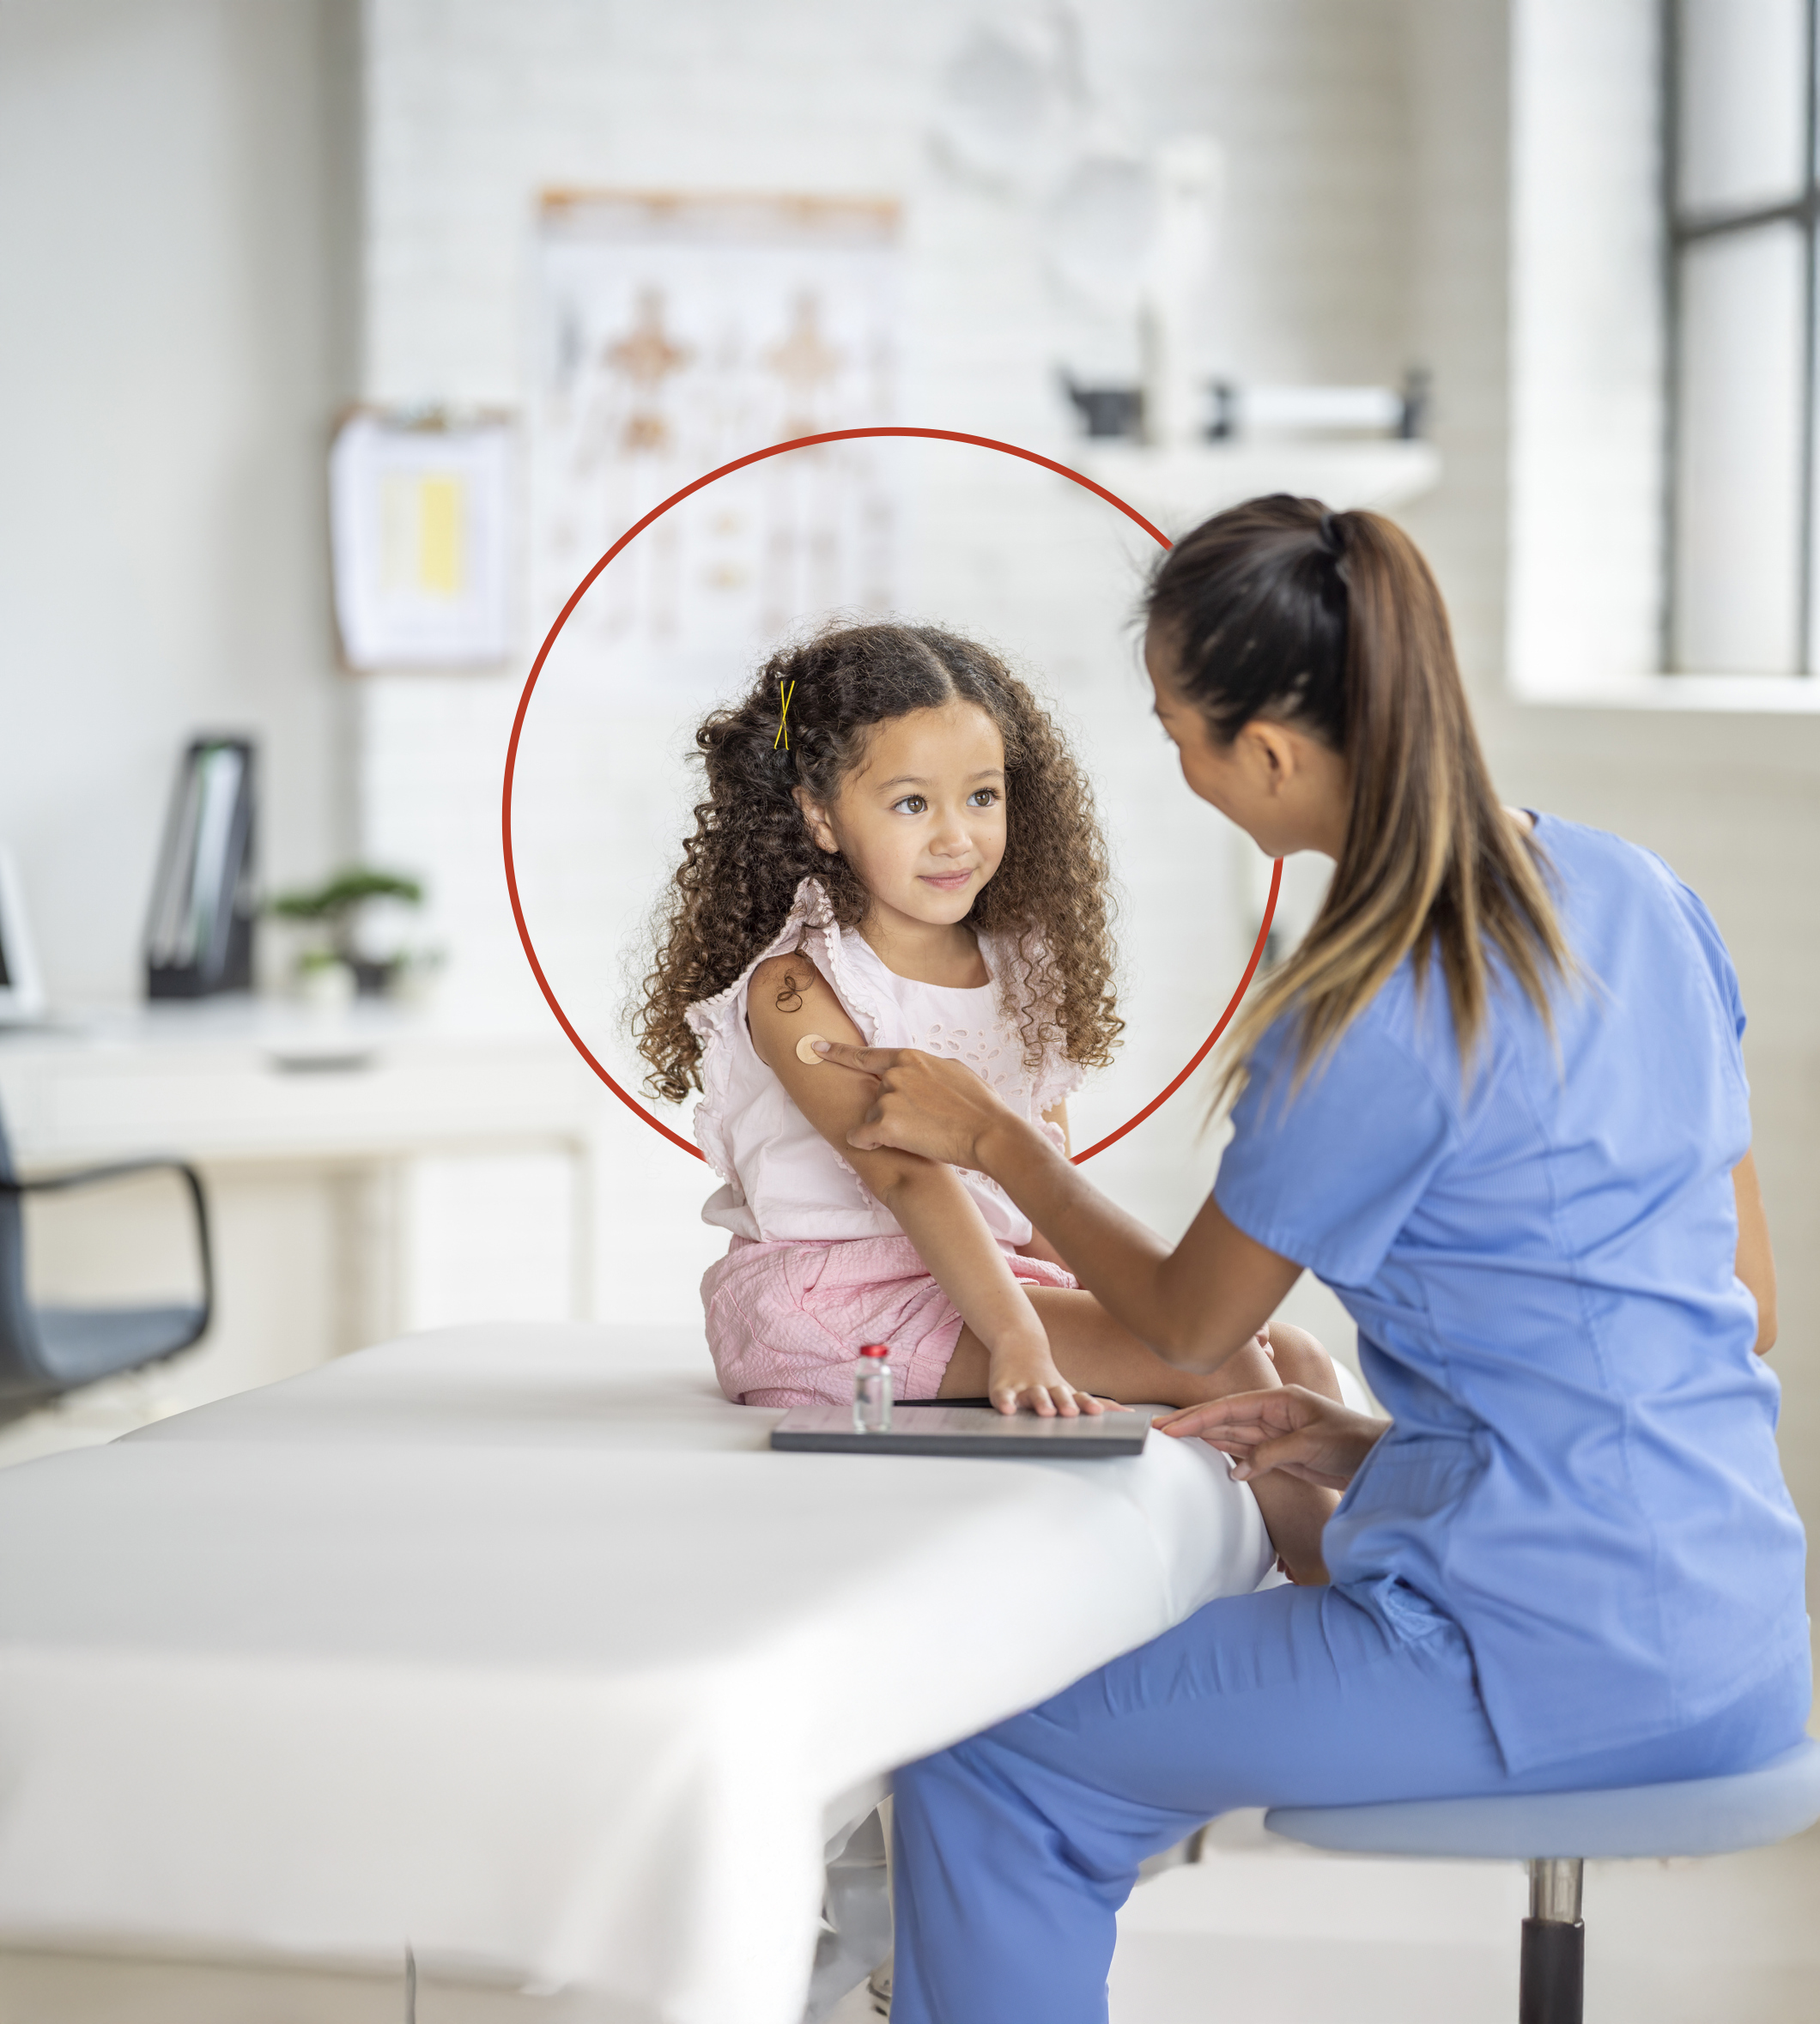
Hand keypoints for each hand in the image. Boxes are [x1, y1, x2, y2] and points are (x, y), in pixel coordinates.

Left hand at [811, 1040, 1024, 1169]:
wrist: (989, 1133)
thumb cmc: (980, 1106)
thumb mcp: (955, 1071)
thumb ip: (927, 1069)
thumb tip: (921, 1072)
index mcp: (910, 1057)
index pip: (865, 1055)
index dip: (838, 1053)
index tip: (817, 1048)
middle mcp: (893, 1074)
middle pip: (874, 1096)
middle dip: (889, 1111)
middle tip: (921, 1123)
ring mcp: (887, 1098)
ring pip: (870, 1117)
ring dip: (886, 1129)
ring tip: (920, 1135)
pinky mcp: (883, 1124)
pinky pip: (860, 1136)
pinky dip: (869, 1144)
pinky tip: (888, 1146)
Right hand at [985, 1336, 1120, 1418]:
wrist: (1018, 1342)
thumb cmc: (1046, 1376)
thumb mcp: (1071, 1390)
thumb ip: (1100, 1404)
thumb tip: (1131, 1415)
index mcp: (1062, 1391)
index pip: (1078, 1398)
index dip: (1087, 1404)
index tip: (1097, 1411)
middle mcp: (1046, 1388)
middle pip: (1058, 1394)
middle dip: (1065, 1403)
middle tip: (1071, 1412)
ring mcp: (1024, 1387)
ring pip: (1034, 1394)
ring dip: (1040, 1401)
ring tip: (1047, 1411)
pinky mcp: (1002, 1388)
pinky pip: (1003, 1396)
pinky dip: (1005, 1402)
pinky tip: (1008, 1409)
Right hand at [1155, 1386, 1388, 1490]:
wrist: (1382, 1462)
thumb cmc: (1355, 1443)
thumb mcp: (1311, 1444)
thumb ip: (1271, 1454)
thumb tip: (1237, 1470)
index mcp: (1281, 1400)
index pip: (1230, 1407)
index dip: (1197, 1416)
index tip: (1170, 1425)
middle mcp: (1277, 1413)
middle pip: (1226, 1417)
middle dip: (1192, 1422)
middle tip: (1159, 1428)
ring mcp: (1280, 1433)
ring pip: (1234, 1433)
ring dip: (1205, 1435)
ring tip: (1174, 1437)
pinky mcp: (1286, 1453)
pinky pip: (1249, 1450)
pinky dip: (1228, 1450)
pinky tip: (1209, 1448)